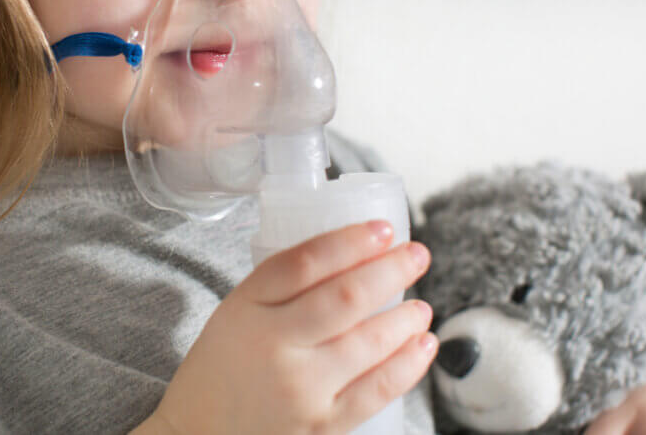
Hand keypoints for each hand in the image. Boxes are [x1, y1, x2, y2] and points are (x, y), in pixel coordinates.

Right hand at [144, 220, 436, 434]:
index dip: (350, 241)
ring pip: (368, 343)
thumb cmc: (222, 368)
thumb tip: (354, 252)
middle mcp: (273, 346)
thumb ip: (282, 286)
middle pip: (344, 298)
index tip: (382, 229)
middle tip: (417, 254)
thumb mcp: (235, 313)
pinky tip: (423, 345)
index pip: (304, 263)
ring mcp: (300, 389)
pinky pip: (376, 391)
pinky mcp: (322, 425)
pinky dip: (407, 364)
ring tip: (422, 305)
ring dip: (404, 319)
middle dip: (391, 271)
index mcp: (246, 308)